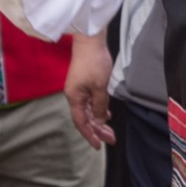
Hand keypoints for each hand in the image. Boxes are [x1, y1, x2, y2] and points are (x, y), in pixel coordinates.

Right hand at [65, 36, 115, 150]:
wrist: (90, 41)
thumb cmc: (93, 62)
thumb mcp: (100, 87)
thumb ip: (99, 106)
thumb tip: (99, 121)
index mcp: (74, 98)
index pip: (81, 122)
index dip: (89, 135)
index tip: (99, 145)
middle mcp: (74, 96)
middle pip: (85, 118)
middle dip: (97, 130)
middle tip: (111, 139)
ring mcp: (79, 90)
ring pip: (88, 111)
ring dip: (99, 121)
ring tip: (110, 131)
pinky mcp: (84, 84)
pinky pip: (90, 102)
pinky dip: (98, 110)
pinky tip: (106, 115)